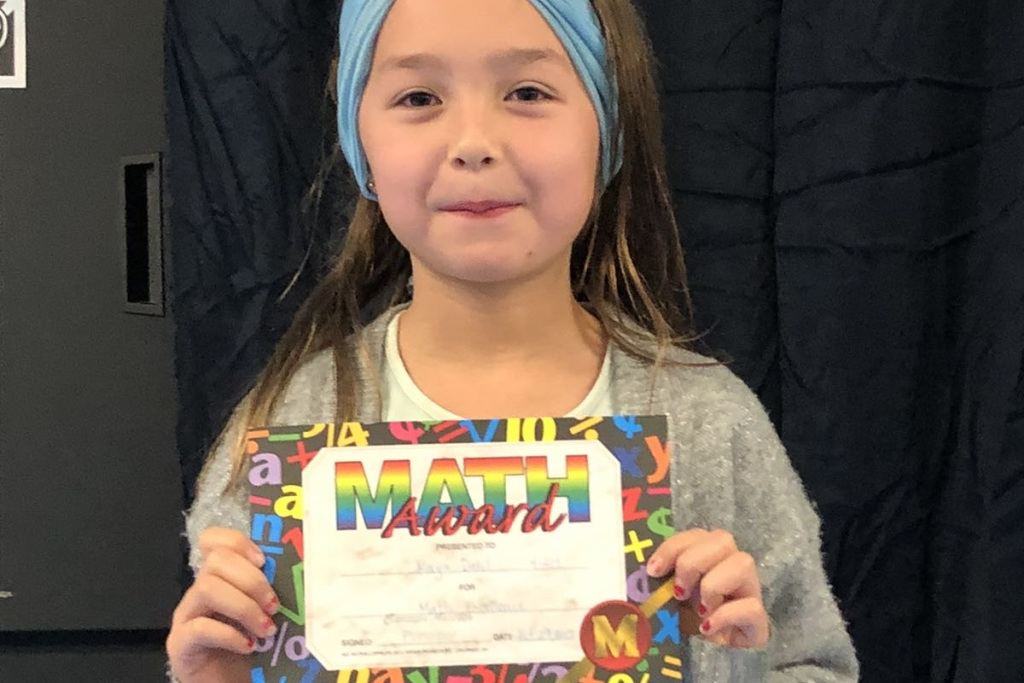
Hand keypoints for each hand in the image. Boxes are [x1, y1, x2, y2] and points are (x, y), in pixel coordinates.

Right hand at [166, 528, 278, 682]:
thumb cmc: (250, 645)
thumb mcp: (262, 612)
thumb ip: (270, 591)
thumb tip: (300, 575)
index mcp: (219, 578)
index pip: (213, 540)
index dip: (238, 542)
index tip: (263, 561)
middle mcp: (198, 592)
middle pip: (216, 560)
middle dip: (251, 580)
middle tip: (274, 605)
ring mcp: (185, 616)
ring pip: (206, 588)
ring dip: (244, 607)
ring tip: (266, 629)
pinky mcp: (179, 644)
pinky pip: (199, 628)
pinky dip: (230, 635)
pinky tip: (248, 646)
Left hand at [647, 528, 768, 648]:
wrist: (706, 664)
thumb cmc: (684, 628)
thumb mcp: (666, 601)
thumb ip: (658, 584)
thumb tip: (643, 575)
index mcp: (707, 559)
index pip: (697, 535)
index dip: (674, 547)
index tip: (653, 570)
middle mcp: (731, 569)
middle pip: (723, 539)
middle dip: (694, 561)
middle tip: (678, 591)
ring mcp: (749, 593)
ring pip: (744, 563)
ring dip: (713, 584)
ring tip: (698, 610)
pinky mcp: (758, 622)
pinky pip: (752, 606)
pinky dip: (725, 615)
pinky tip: (707, 628)